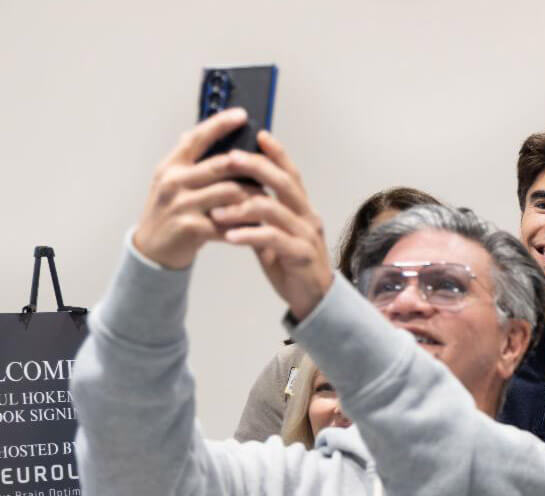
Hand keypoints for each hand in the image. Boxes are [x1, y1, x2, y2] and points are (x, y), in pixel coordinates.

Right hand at [132, 108, 259, 268]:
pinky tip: (257, 225)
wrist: (152, 249)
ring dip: (253, 197)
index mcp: (171, 166)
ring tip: (266, 201)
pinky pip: (228, 222)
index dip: (220, 124)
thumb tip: (205, 132)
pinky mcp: (191, 228)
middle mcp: (174, 181)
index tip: (242, 114)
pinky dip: (246, 224)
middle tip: (270, 168)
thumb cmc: (170, 212)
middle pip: (221, 165)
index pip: (197, 138)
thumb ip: (188, 160)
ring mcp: (181, 205)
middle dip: (249, 166)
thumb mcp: (171, 182)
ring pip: (230, 193)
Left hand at [213, 131, 333, 319]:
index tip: (259, 135)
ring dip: (242, 207)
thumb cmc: (291, 263)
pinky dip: (249, 235)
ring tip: (217, 211)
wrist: (314, 298)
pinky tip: (229, 237)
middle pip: (285, 184)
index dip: (277, 154)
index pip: (290, 174)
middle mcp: (307, 217)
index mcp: (301, 208)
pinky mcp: (301, 255)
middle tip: (230, 159)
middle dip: (257, 168)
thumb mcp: (276, 233)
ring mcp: (306, 235)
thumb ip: (262, 214)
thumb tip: (235, 192)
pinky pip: (273, 239)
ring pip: (275, 210)